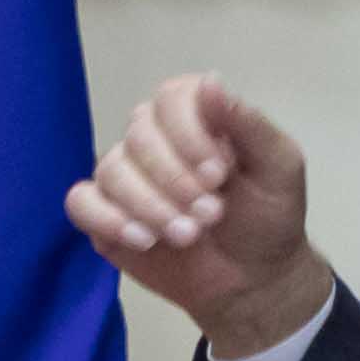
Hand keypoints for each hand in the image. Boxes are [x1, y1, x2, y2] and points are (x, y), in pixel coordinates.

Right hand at [58, 74, 335, 360]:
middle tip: (211, 215)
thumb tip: (209, 80)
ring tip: (188, 235)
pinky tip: (144, 240)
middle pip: (139, 135)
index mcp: (193, 113)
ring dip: (152, 206)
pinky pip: (81, 202)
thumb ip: (247, 123)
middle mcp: (151, 135)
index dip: (189, 135)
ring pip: (112, 170)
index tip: (219, 175)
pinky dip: (109, 219)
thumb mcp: (278, 167)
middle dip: (176, 180)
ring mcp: (123, 174)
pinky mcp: (102, 213)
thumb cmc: (268, 217)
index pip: (170, 99)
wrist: (253, 280)